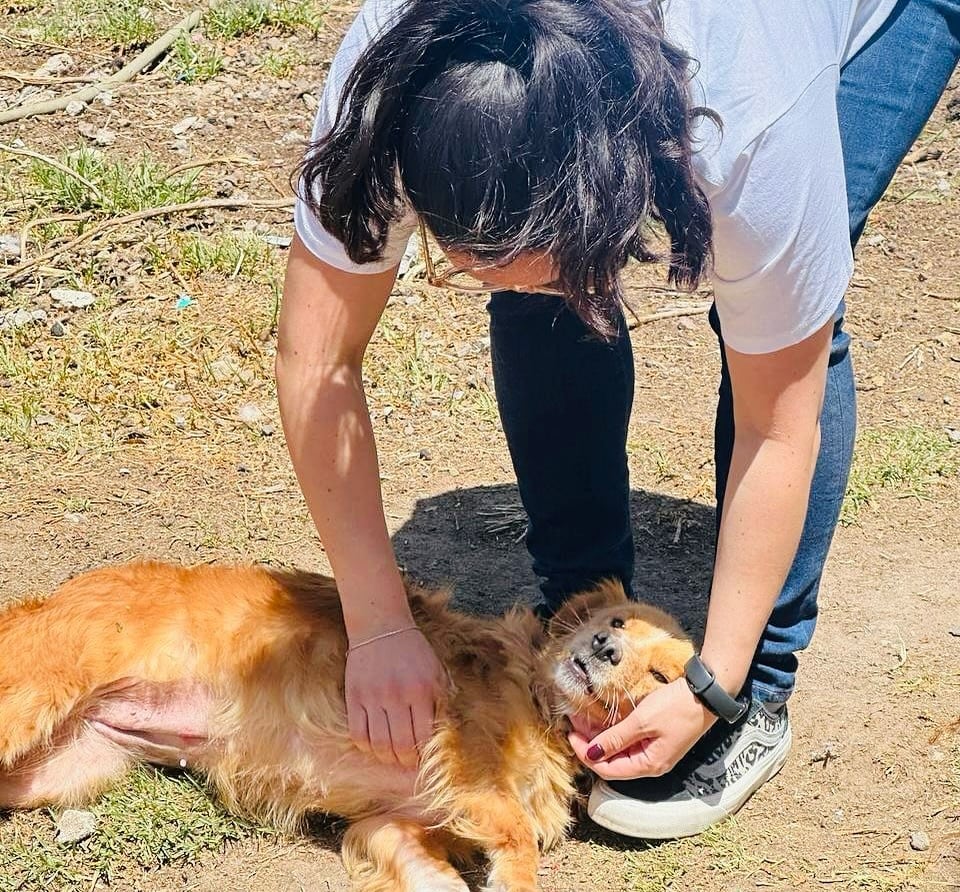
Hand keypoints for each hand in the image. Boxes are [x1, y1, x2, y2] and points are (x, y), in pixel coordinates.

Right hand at [345, 627, 447, 768]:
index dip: (425, 755)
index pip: (424, 736)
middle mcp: (396, 695)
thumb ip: (441, 701)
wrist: (381, 626)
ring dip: (387, 758)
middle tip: (409, 763)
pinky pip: (358, 733)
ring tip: (393, 757)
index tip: (426, 761)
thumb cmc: (413, 651)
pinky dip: (367, 747)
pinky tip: (375, 745)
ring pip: (379, 744)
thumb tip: (445, 733)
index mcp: (421, 690)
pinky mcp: (354, 696)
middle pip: (401, 745)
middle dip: (407, 761)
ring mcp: (373, 697)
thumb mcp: (436, 672)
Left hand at [568, 678, 716, 780]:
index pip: (607, 769)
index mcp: (648, 765)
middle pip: (612, 760)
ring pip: (618, 748)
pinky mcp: (656, 736)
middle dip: (590, 743)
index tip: (571, 734)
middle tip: (574, 723)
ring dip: (600, 734)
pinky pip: (628, 738)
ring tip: (583, 717)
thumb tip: (591, 754)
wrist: (706, 694)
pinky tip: (602, 717)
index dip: (586, 754)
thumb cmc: (677, 707)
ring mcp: (653, 749)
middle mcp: (650, 762)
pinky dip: (613, 729)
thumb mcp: (642, 722)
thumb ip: (615, 738)